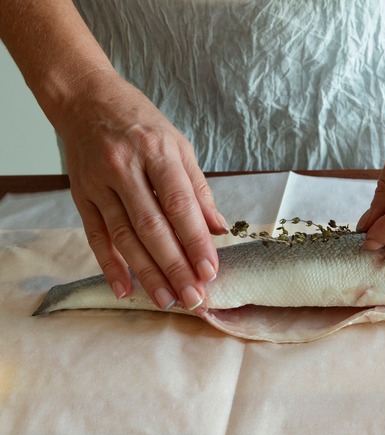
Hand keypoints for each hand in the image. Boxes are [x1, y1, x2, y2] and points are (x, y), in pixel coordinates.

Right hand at [56, 70, 227, 309]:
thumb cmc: (142, 123)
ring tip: (166, 299)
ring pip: (124, 236)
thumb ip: (199, 190)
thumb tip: (219, 229)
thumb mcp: (180, 146)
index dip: (196, 241)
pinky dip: (110, 265)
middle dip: (175, 267)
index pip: (180, 205)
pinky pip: (95, 236)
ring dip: (147, 273)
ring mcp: (98, 183)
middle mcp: (125, 167)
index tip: (210, 271)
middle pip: (152, 227)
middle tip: (193, 297)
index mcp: (157, 151)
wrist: (87, 100)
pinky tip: (126, 289)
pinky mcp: (80, 195)